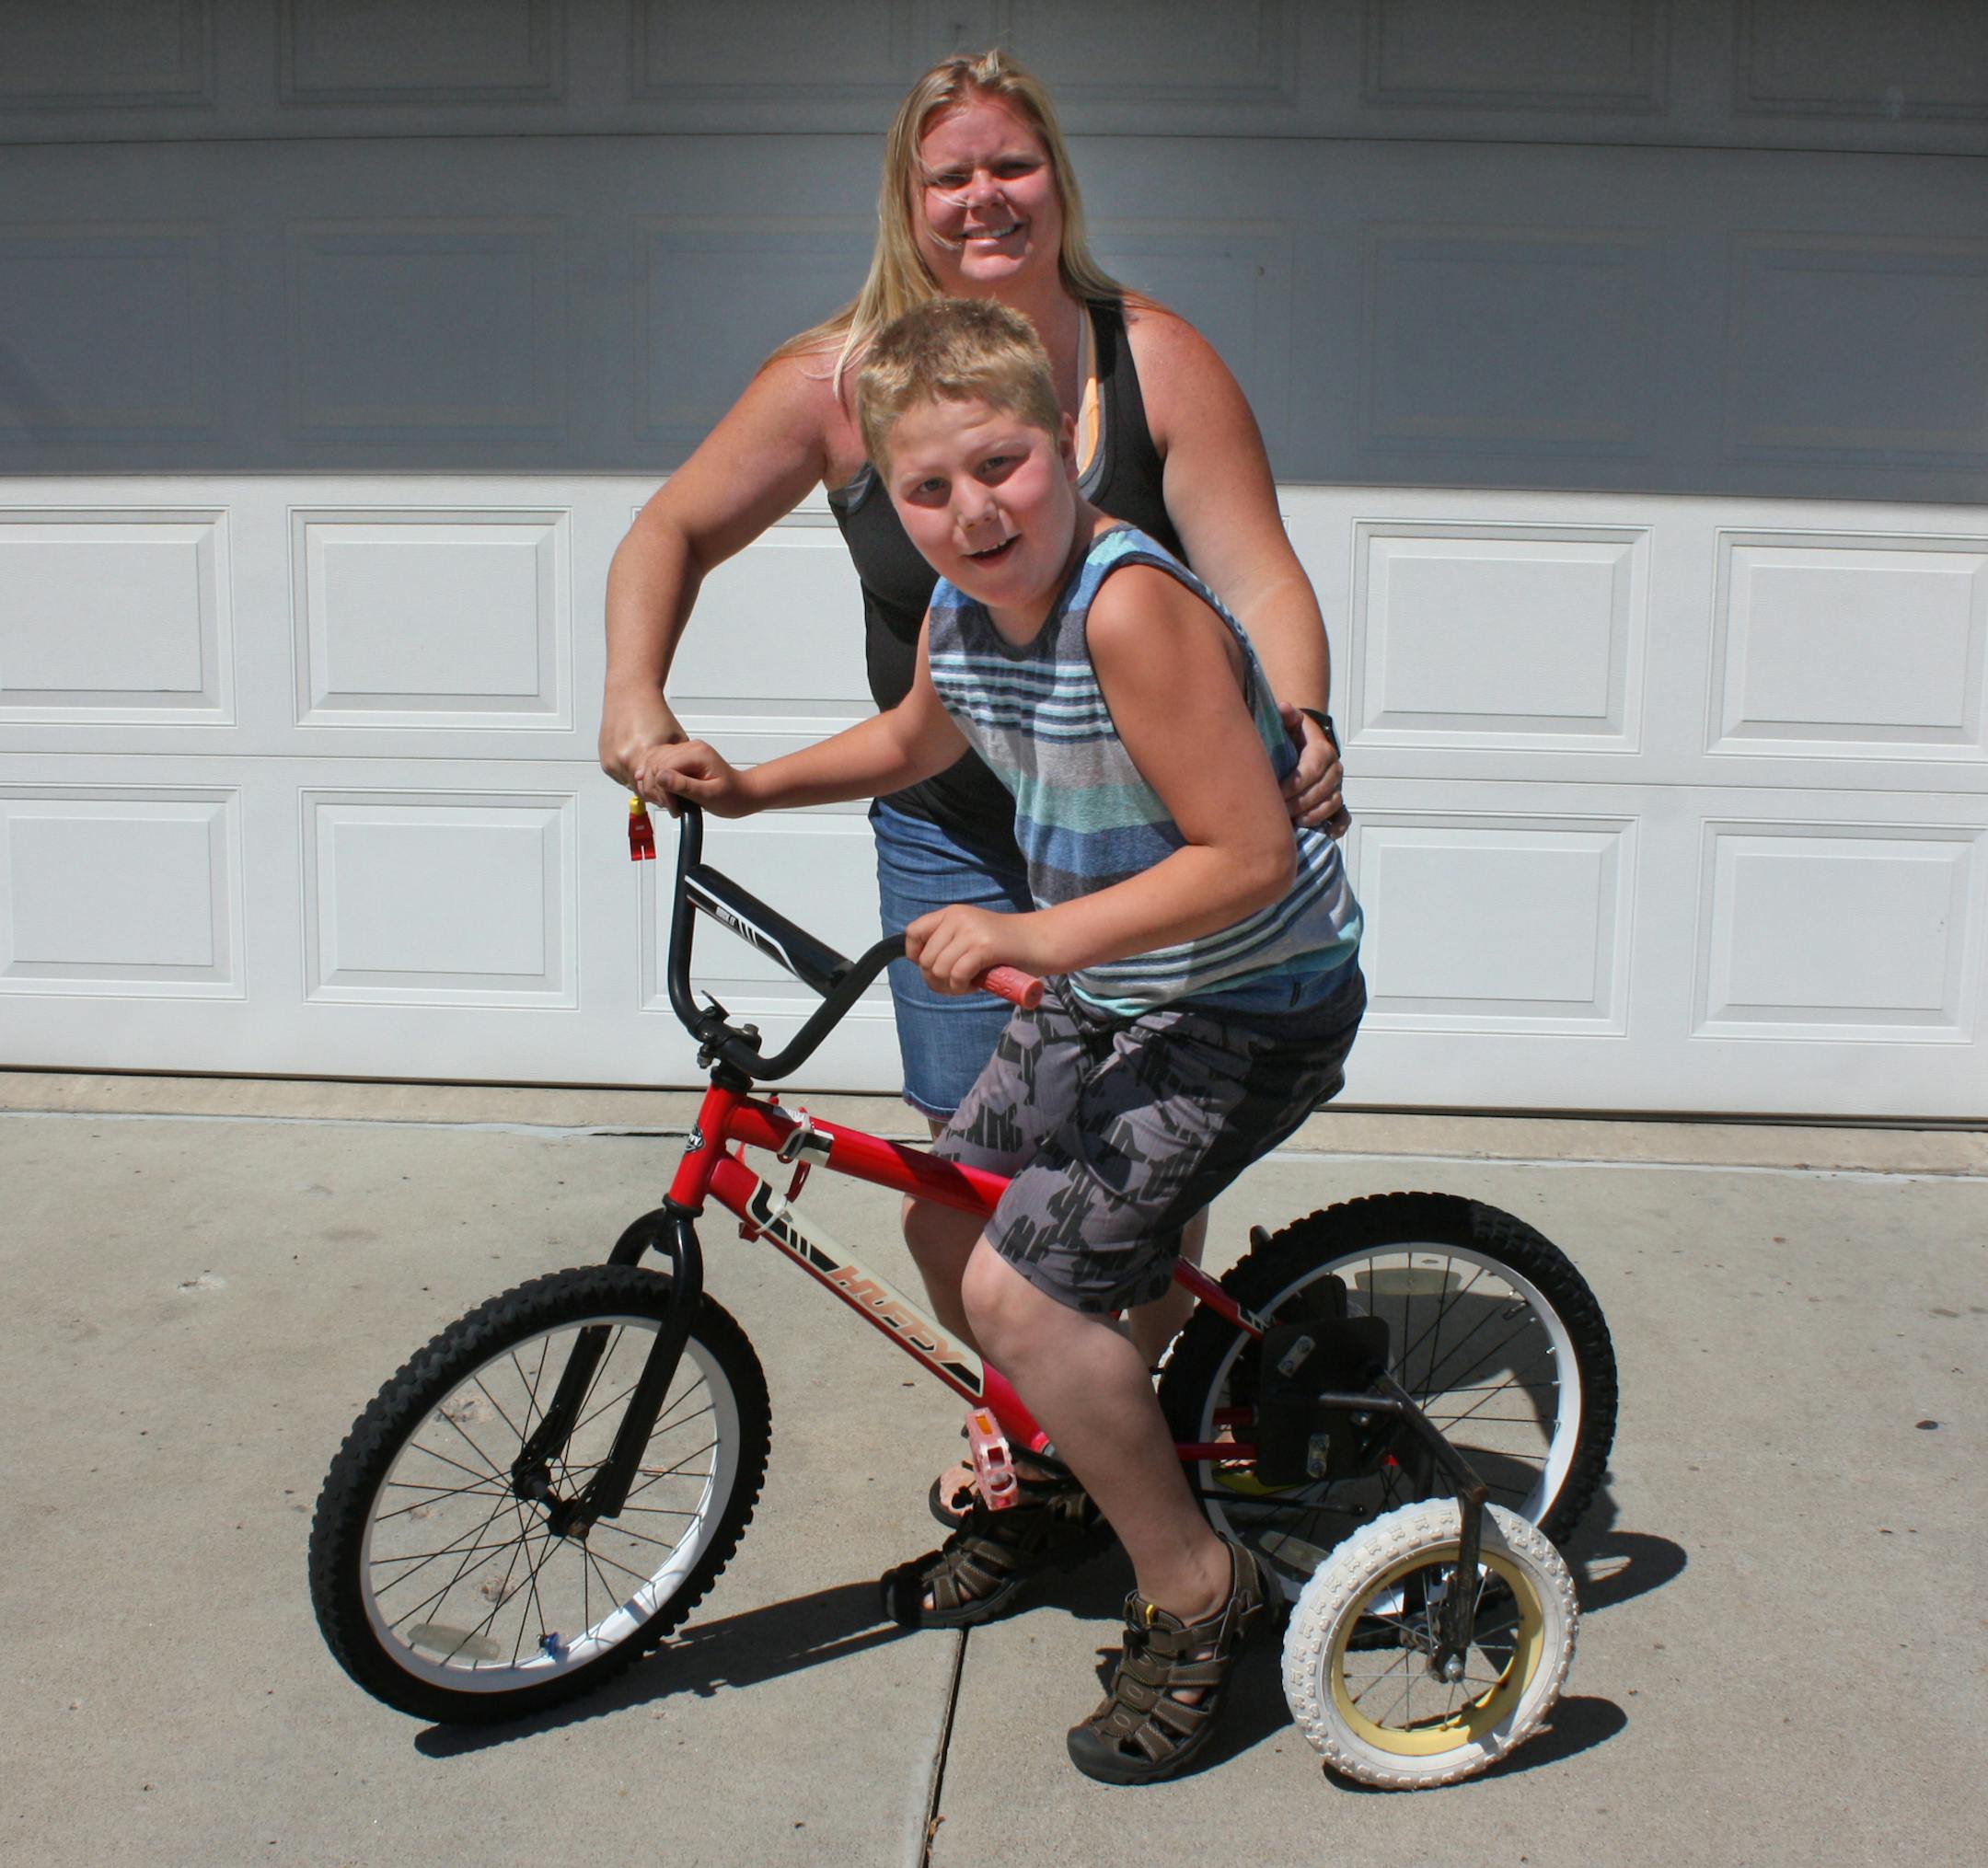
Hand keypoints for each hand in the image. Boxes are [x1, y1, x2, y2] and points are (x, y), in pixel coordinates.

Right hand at [599, 690, 685, 790]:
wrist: (631, 694)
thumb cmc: (654, 713)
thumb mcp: (677, 739)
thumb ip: (678, 765)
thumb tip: (684, 783)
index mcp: (644, 754)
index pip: (656, 792)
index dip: (667, 798)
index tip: (674, 802)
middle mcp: (624, 759)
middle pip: (643, 791)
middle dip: (656, 792)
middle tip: (665, 790)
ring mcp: (612, 760)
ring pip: (631, 784)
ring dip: (643, 782)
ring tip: (653, 771)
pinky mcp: (605, 759)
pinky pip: (620, 776)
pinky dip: (631, 773)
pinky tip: (639, 761)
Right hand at [631, 740, 750, 817]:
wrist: (742, 794)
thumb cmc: (732, 795)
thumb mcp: (709, 795)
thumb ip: (684, 785)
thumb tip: (661, 777)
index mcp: (697, 753)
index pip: (663, 765)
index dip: (661, 788)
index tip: (672, 805)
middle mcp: (690, 748)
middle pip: (655, 762)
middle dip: (656, 787)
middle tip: (670, 805)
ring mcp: (685, 752)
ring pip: (653, 762)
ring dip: (654, 784)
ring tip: (668, 802)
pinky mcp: (681, 759)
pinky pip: (658, 764)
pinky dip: (656, 780)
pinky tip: (660, 793)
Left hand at [905, 904, 1041, 996]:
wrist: (1041, 941)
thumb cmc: (1007, 946)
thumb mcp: (972, 935)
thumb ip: (949, 944)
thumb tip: (924, 967)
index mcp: (951, 913)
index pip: (913, 932)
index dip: (915, 955)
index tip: (932, 967)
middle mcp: (957, 918)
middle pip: (924, 959)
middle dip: (936, 980)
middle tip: (957, 984)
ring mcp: (970, 931)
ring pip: (938, 969)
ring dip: (951, 986)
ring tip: (968, 984)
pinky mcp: (982, 947)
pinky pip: (957, 975)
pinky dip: (963, 987)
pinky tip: (976, 985)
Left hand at [1278, 703, 1349, 838]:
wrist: (1305, 741)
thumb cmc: (1292, 734)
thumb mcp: (1289, 721)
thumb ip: (1286, 714)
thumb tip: (1283, 708)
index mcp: (1322, 751)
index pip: (1311, 769)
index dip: (1295, 784)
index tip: (1277, 793)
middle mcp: (1334, 769)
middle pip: (1321, 791)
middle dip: (1299, 803)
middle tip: (1278, 812)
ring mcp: (1337, 786)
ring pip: (1331, 804)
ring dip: (1312, 815)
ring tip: (1292, 823)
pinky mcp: (1337, 800)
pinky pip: (1343, 816)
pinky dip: (1338, 827)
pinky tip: (1327, 835)